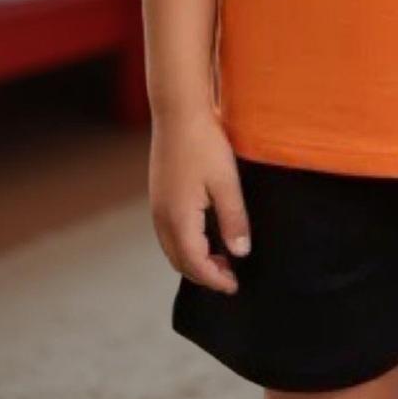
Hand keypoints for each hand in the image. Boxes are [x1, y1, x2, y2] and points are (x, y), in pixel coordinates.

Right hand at [149, 104, 250, 294]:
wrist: (179, 111)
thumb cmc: (205, 143)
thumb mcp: (227, 182)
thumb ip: (234, 220)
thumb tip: (240, 253)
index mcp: (178, 219)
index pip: (196, 264)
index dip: (216, 279)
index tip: (235, 286)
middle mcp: (162, 218)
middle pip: (180, 261)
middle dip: (204, 274)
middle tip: (230, 276)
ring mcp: (157, 206)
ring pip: (172, 248)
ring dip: (194, 259)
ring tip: (221, 257)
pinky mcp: (158, 194)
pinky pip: (169, 232)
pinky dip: (185, 243)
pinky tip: (204, 233)